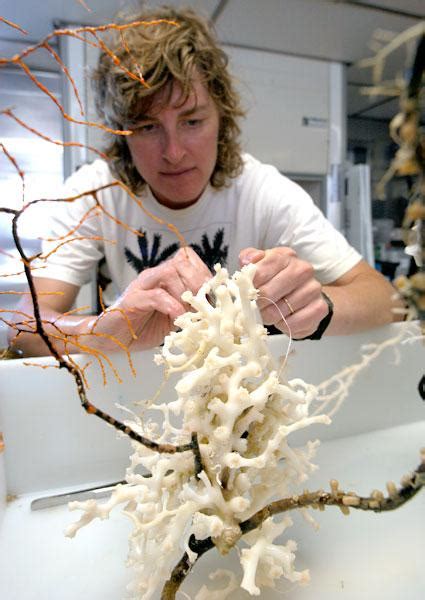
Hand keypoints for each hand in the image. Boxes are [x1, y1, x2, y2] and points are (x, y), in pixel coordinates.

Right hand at [92, 247, 210, 349]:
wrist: (112, 338)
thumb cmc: (144, 327)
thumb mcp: (174, 317)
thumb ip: (189, 308)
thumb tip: (214, 309)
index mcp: (165, 277)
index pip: (187, 258)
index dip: (203, 272)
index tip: (211, 291)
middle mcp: (154, 276)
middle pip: (181, 262)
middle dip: (197, 280)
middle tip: (203, 301)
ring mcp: (142, 286)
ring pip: (168, 272)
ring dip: (184, 292)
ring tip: (189, 311)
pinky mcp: (132, 301)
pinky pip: (155, 295)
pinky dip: (170, 305)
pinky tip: (177, 316)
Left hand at [239, 246, 328, 337]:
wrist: (304, 296)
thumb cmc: (276, 280)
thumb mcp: (260, 266)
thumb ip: (249, 259)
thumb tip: (245, 262)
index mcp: (285, 256)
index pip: (260, 271)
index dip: (249, 287)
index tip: (247, 294)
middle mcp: (302, 269)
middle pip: (268, 292)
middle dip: (258, 305)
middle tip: (256, 309)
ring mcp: (313, 288)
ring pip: (280, 309)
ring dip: (270, 317)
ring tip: (269, 314)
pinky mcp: (320, 308)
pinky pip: (294, 323)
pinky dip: (284, 325)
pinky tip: (282, 321)